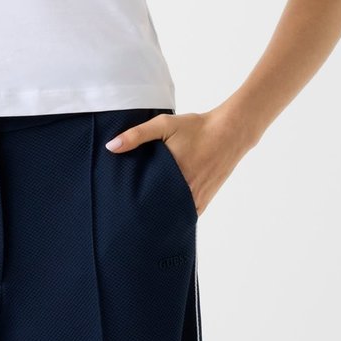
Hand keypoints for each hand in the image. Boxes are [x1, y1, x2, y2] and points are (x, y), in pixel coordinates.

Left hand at [104, 107, 250, 216]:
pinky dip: (176, 214)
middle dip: (144, 212)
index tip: (119, 206)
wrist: (230, 132)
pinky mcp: (205, 200)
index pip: (146, 198)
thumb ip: (137, 135)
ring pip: (173, 215)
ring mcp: (197, 198)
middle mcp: (185, 191)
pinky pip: (186, 214)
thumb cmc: (196, 128)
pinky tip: (164, 212)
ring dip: (160, 215)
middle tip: (127, 214)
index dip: (132, 204)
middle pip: (158, 210)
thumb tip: (111, 147)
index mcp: (172, 174)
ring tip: (142, 216)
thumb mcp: (164, 124)